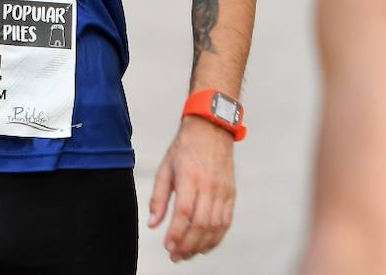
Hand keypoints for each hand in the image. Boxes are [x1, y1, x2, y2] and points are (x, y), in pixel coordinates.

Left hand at [148, 116, 236, 261]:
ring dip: (202, 245)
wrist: (211, 129)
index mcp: (190, 177)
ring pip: (215, 227)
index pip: (184, 212)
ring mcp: (223, 191)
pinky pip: (226, 222)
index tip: (168, 247)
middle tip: (176, 256)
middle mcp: (209, 186)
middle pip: (201, 224)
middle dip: (188, 245)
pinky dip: (217, 238)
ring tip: (188, 254)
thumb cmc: (185, 147)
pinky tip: (205, 245)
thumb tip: (153, 224)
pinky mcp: (231, 194)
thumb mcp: (165, 168)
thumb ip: (159, 198)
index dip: (176, 233)